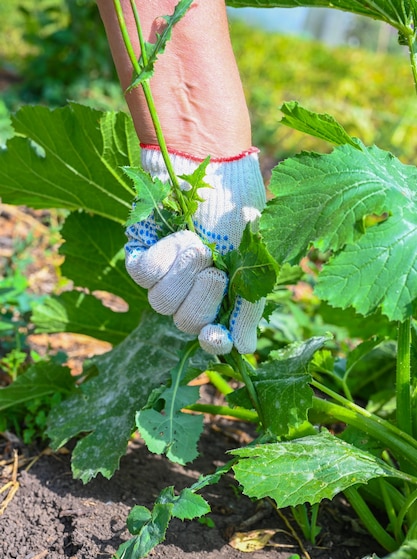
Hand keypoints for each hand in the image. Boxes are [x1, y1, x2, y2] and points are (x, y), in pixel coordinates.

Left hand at [125, 146, 265, 354]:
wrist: (211, 161)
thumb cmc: (238, 204)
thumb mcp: (254, 255)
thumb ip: (249, 304)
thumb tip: (244, 350)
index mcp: (223, 295)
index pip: (211, 337)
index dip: (211, 342)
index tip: (214, 335)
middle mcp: (192, 290)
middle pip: (185, 322)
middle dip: (201, 295)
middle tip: (212, 264)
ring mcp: (166, 275)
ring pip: (160, 303)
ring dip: (182, 272)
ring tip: (195, 242)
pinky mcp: (141, 255)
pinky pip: (143, 275)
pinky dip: (162, 256)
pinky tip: (176, 236)